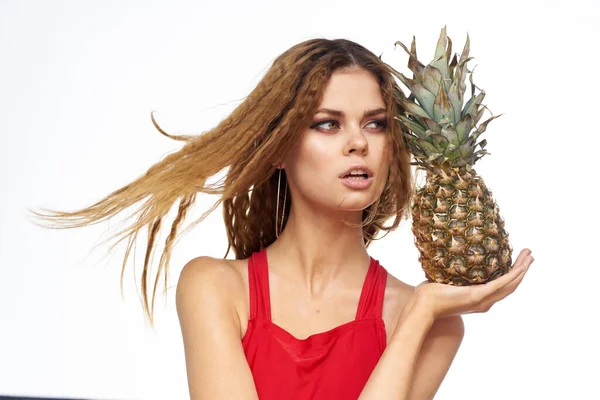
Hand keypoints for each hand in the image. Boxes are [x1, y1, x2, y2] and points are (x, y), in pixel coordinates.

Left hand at [413, 248, 533, 319]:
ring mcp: (482, 300)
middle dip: (522, 269)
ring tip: (529, 256)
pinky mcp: (478, 296)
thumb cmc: (429, 294)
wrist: (423, 306)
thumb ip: (452, 272)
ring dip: (522, 270)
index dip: (512, 275)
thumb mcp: (445, 280)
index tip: (519, 261)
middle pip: (510, 285)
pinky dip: (513, 275)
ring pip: (510, 284)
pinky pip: (500, 284)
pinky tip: (521, 267)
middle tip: (529, 255)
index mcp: (478, 299)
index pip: (500, 286)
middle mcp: (484, 302)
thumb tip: (449, 254)